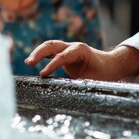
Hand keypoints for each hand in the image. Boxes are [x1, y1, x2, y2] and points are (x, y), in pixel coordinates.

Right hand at [24, 40, 138, 80]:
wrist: (111, 64)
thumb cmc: (104, 72)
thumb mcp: (94, 81)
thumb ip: (80, 84)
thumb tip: (66, 94)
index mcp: (81, 50)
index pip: (62, 56)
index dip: (52, 65)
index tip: (42, 74)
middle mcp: (72, 46)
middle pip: (52, 45)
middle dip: (39, 53)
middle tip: (29, 63)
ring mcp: (67, 47)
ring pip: (49, 45)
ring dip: (37, 52)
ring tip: (28, 62)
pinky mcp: (63, 52)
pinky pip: (50, 51)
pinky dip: (40, 54)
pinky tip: (31, 61)